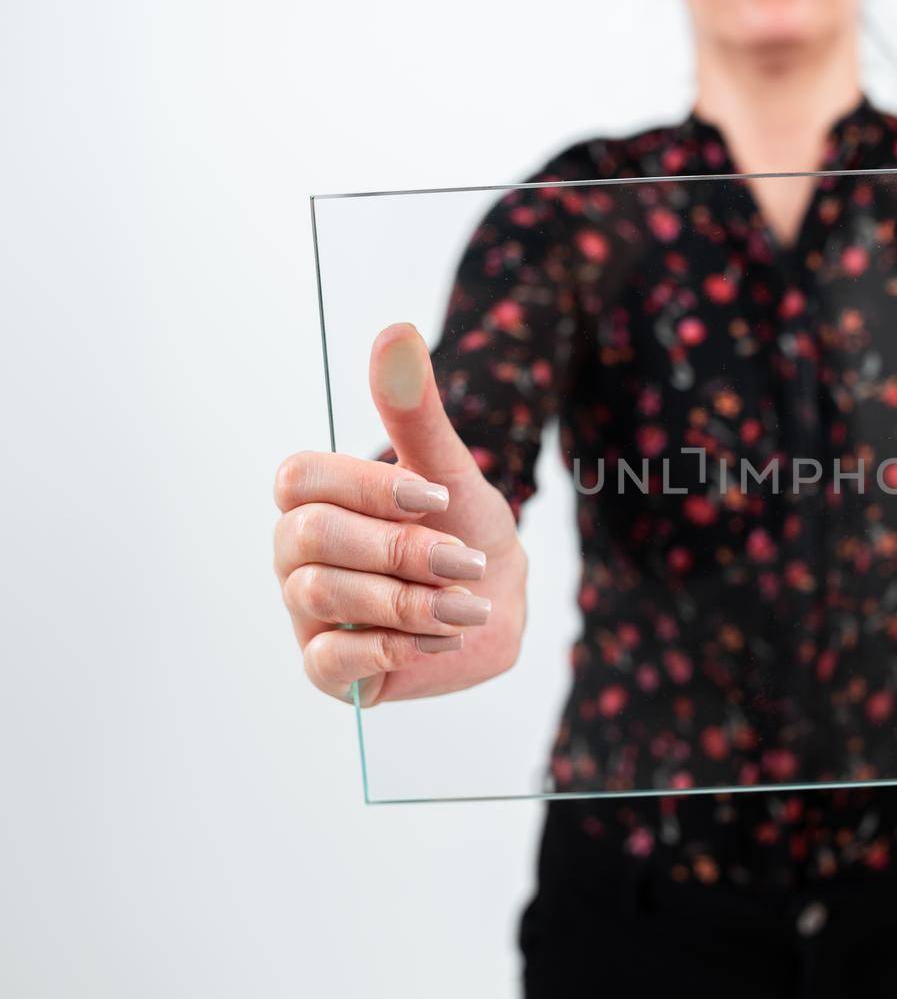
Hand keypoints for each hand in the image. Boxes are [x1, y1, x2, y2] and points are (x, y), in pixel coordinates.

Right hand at [273, 323, 527, 705]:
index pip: (299, 479)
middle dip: (399, 550)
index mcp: (317, 499)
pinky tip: (439, 639)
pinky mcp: (326, 667)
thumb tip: (395, 331)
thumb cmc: (464, 528)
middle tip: (466, 561)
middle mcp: (297, 553)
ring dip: (406, 600)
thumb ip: (416, 411)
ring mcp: (305, 611)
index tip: (437, 497)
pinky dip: (391, 647)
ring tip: (467, 606)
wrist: (498, 602)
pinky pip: (326, 661)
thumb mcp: (451, 470)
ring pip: (319, 596)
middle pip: (306, 538)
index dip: (368, 487)